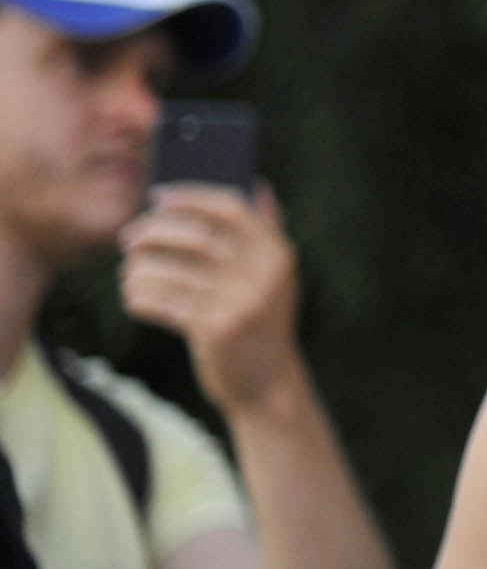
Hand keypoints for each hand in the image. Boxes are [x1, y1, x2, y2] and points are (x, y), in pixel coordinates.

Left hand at [119, 182, 306, 419]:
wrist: (268, 384)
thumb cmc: (261, 323)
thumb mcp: (275, 276)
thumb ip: (267, 231)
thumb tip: (257, 183)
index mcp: (277, 253)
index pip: (233, 208)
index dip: (192, 197)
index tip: (158, 196)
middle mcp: (263, 274)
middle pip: (195, 236)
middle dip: (154, 231)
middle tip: (128, 236)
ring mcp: (240, 302)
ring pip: (170, 270)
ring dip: (138, 268)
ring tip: (128, 271)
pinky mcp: (215, 329)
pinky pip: (162, 302)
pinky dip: (139, 297)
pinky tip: (134, 297)